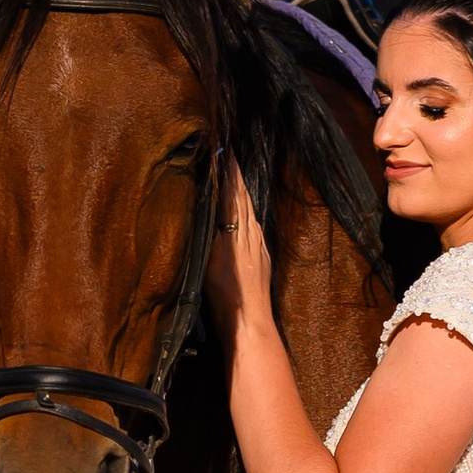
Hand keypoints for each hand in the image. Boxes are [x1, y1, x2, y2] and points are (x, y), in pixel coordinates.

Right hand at [205, 153, 274, 342]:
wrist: (249, 321)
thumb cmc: (224, 294)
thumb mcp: (210, 258)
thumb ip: (211, 231)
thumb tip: (209, 204)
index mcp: (236, 230)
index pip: (231, 194)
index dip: (228, 173)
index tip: (224, 152)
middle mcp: (251, 233)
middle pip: (242, 198)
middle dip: (235, 176)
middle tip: (229, 155)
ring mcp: (259, 245)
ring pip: (249, 211)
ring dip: (242, 192)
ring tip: (234, 176)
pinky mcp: (262, 257)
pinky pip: (254, 225)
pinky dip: (247, 211)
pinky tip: (246, 212)